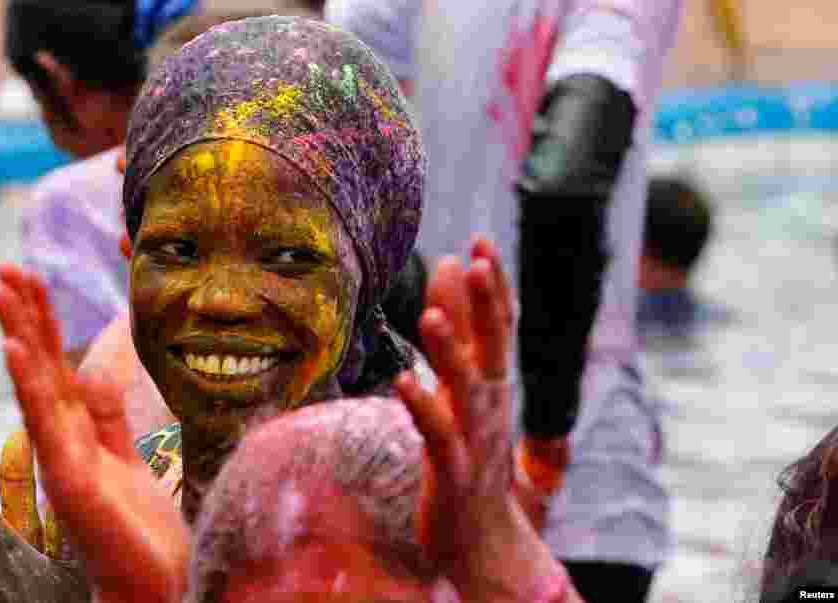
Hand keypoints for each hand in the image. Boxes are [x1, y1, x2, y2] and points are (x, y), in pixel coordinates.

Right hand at [0, 262, 189, 602]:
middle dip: (25, 317)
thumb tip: (95, 371)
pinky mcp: (74, 483)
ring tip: (1, 290)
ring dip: (20, 337)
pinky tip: (17, 350)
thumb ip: (110, 418)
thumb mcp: (126, 458)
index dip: (43, 323)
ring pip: (38, 388)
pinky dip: (31, 387)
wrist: (155, 582)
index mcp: (81, 435)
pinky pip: (50, 428)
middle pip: (44, 369)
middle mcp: (65, 443)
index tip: (28, 278)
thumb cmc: (140, 529)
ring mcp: (65, 461)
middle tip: (5, 267)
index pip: (58, 367)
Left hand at [394, 237, 581, 602]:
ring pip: (465, 387)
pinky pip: (437, 435)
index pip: (500, 325)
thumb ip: (458, 328)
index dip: (494, 285)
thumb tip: (450, 266)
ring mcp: (474, 437)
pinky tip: (403, 382)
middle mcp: (491, 403)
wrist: (483, 538)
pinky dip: (423, 408)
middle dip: (486, 304)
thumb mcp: (466, 385)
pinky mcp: (453, 471)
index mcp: (495, 382)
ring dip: (451, 351)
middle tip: (478, 261)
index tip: (481, 242)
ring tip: (431, 316)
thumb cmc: (471, 453)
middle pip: (493, 346)